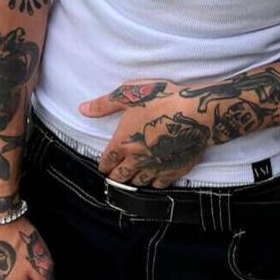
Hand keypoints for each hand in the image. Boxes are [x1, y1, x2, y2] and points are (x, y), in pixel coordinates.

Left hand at [78, 78, 212, 187]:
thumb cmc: (163, 100)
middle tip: (114, 177)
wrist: (197, 113)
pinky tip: (153, 181)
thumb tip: (83, 109)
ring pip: (139, 183)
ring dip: (133, 182)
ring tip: (131, 181)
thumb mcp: (130, 95)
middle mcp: (137, 160)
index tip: (103, 167)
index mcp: (123, 143)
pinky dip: (153, 184)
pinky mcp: (174, 171)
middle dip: (115, 177)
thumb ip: (104, 105)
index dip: (103, 165)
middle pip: (120, 176)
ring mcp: (156, 168)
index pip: (107, 161)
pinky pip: (159, 185)